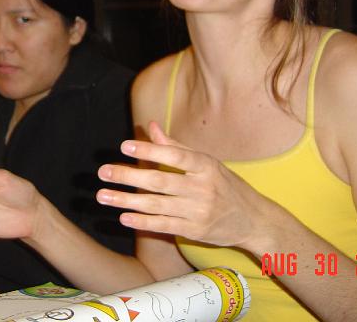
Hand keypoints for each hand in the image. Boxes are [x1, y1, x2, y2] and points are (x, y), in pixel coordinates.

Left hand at [95, 121, 276, 251]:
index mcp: (206, 166)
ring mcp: (198, 212)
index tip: (124, 146)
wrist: (254, 220)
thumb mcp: (207, 162)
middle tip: (102, 172)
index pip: (175, 156)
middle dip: (128, 176)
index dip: (149, 152)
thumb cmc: (226, 185)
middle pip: (159, 182)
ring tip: (103, 195)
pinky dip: (143, 222)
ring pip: (156, 205)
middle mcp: (202, 188)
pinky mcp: (194, 231)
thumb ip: (175, 146)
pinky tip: (123, 216)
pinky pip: (164, 225)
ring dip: (127, 200)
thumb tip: (151, 126)